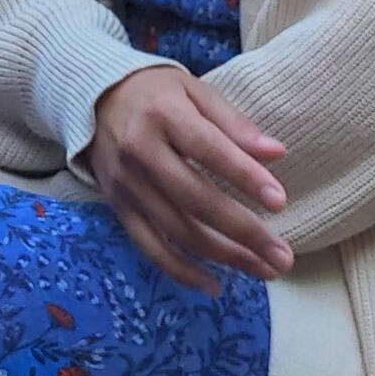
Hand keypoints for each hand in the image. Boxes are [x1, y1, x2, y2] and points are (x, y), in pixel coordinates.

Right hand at [86, 65, 291, 294]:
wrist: (92, 99)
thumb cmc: (155, 92)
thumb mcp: (195, 90)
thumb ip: (234, 123)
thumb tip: (276, 153)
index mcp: (164, 114)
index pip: (209, 150)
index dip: (245, 177)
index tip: (280, 201)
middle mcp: (140, 152)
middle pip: (196, 200)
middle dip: (243, 232)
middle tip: (282, 256)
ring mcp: (126, 185)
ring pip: (177, 230)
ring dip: (224, 256)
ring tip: (264, 271)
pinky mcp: (118, 207)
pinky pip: (150, 247)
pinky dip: (182, 271)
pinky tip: (214, 284)